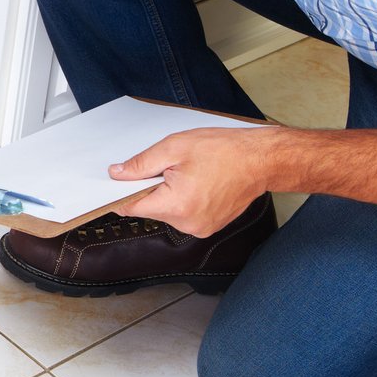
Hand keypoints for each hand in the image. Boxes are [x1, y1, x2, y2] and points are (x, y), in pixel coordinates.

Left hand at [108, 127, 280, 235]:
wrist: (262, 160)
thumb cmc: (224, 151)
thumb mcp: (174, 148)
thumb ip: (140, 164)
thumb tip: (117, 174)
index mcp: (176, 205)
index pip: (131, 207)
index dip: (119, 194)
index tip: (114, 185)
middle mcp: (188, 223)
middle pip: (149, 209)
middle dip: (150, 188)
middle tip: (167, 168)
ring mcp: (200, 228)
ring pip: (166, 211)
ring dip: (168, 194)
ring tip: (189, 174)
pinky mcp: (209, 227)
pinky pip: (183, 214)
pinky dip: (182, 200)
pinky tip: (197, 183)